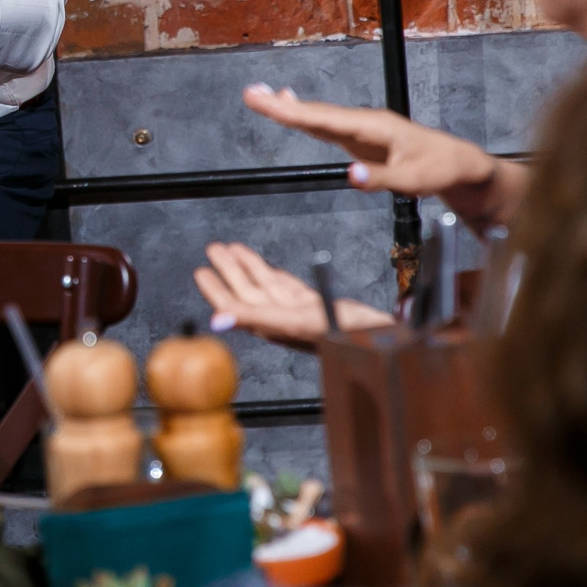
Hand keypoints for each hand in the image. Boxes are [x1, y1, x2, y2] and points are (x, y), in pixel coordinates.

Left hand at [194, 241, 391, 351]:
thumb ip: (255, 319)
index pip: (235, 305)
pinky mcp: (315, 306)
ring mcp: (298, 312)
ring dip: (248, 267)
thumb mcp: (295, 322)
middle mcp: (281, 319)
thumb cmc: (345, 334)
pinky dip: (274, 274)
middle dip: (229, 271)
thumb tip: (218, 319)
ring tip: (230, 248)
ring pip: (266, 286)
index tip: (201, 272)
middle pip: (247, 292)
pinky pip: (287, 287)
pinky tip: (266, 268)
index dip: (217, 289)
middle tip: (213, 249)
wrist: (385, 337)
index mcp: (272, 324)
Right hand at [240, 84, 524, 226]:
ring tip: (261, 98)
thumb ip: (381, 178)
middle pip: (316, 112)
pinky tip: (292, 108)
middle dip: (281, 105)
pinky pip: (327, 124)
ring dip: (289, 108)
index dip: (291, 111)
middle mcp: (365, 121)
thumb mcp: (414, 181)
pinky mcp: (361, 138)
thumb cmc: (440, 170)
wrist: (460, 165)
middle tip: (250, 94)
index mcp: (374, 126)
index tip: (265, 101)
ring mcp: (362, 128)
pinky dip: (305, 116)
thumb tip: (350, 174)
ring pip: (319, 116)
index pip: (325, 118)